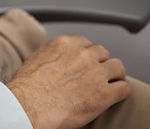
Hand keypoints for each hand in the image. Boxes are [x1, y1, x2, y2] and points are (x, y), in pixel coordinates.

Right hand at [7, 35, 130, 128]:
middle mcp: (82, 55)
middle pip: (102, 53)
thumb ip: (52, 55)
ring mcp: (95, 73)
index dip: (86, 55)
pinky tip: (113, 98)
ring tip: (109, 86)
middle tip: (95, 76)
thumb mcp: (35, 60)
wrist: (27, 107)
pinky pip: (124, 89)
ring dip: (113, 76)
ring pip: (118, 67)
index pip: (85, 43)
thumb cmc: (25, 88)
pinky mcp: (104, 94)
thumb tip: (57, 61)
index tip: (84, 64)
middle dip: (99, 64)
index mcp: (64, 44)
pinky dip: (120, 93)